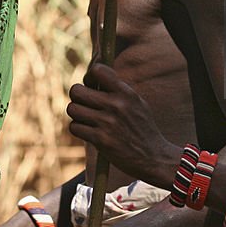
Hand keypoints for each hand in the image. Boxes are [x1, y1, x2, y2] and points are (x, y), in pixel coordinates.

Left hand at [67, 64, 178, 189]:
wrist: (153, 157)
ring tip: (87, 118)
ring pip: (73, 109)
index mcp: (126, 93)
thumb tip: (95, 70)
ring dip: (77, 114)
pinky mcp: (100, 140)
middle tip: (85, 103)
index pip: (98, 70)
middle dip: (78, 96)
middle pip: (77, 90)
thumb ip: (118, 88)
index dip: (89, 76)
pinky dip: (79, 129)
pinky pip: (75, 127)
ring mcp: (107, 122)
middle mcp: (116, 105)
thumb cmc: (142, 127)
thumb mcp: (137, 102)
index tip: (91, 84)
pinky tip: (89, 131)